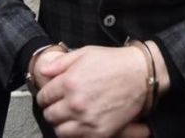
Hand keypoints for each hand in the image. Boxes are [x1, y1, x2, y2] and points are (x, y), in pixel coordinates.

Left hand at [36, 46, 153, 137]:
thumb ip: (60, 63)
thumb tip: (43, 71)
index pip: (44, 96)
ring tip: (67, 116)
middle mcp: (75, 103)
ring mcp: (87, 119)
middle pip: (50, 115)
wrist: (141, 74)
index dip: (45, 95)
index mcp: (69, 82)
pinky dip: (75, 132)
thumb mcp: (84, 53)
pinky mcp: (100, 132)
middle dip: (52, 109)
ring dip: (61, 123)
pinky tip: (79, 123)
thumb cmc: (114, 62)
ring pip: (60, 130)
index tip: (49, 95)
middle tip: (58, 105)